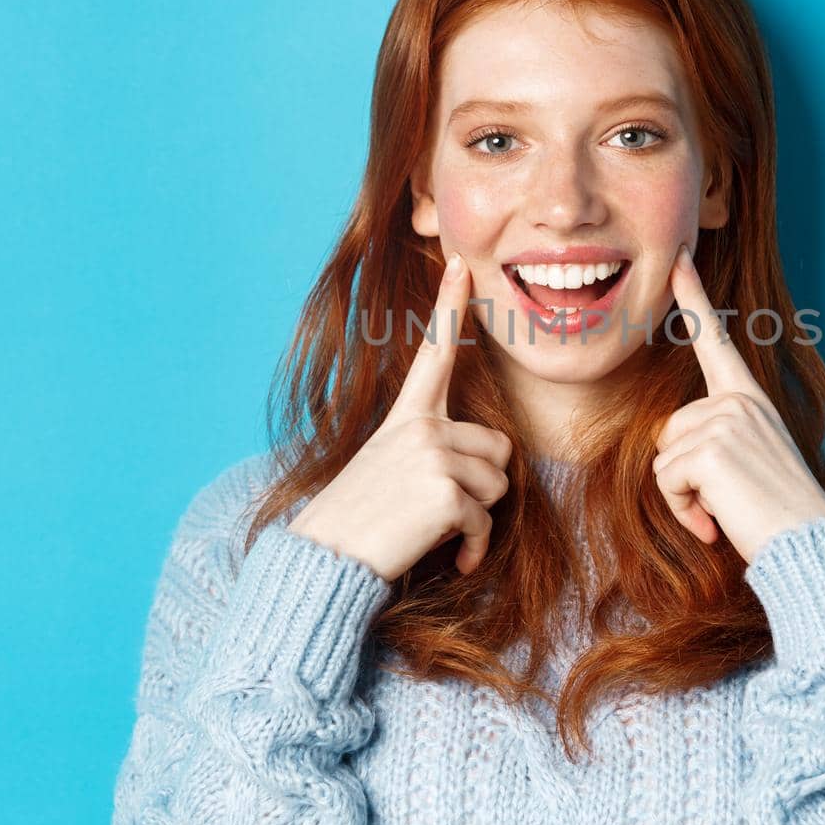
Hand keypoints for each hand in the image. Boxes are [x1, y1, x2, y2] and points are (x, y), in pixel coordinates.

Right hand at [288, 253, 511, 579]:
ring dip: (477, 517)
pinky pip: (487, 522)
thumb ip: (432, 451)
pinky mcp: (445, 493)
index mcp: (407, 416)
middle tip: (441, 507)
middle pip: (499, 448)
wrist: (325, 560)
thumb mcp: (388, 468)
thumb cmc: (359, 521)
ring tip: (433, 527)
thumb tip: (486, 464)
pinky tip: (455, 560)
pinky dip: (475, 549)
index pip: (433, 352)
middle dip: (484, 485)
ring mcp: (434, 456)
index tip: (456, 264)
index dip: (447, 306)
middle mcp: (423, 427)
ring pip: (499, 486)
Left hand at [653, 243, 824, 563]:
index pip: (717, 341)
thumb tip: (672, 451)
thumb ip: (716, 441)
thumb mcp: (748, 464)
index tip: (678, 257)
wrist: (809, 546)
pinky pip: (665, 480)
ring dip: (683, 496)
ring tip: (726, 510)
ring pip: (663, 457)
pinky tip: (717, 523)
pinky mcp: (711, 449)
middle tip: (724, 499)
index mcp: (750, 399)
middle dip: (681, 474)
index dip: (694, 298)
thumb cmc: (778, 514)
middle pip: (667, 429)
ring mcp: (726, 420)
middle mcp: (739, 401)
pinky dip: (683, 510)